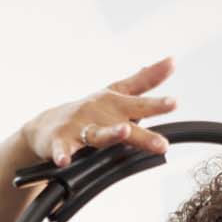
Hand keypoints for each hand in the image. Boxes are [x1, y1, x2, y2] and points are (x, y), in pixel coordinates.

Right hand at [21, 57, 178, 168]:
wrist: (47, 125)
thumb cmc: (89, 110)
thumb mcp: (116, 93)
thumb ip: (144, 80)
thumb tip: (172, 61)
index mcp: (115, 103)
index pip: (139, 99)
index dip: (156, 99)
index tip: (174, 95)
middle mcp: (100, 112)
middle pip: (125, 118)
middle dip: (145, 123)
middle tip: (165, 128)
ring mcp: (80, 126)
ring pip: (98, 133)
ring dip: (110, 133)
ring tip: (123, 130)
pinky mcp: (60, 140)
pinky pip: (62, 149)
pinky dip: (61, 154)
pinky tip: (64, 160)